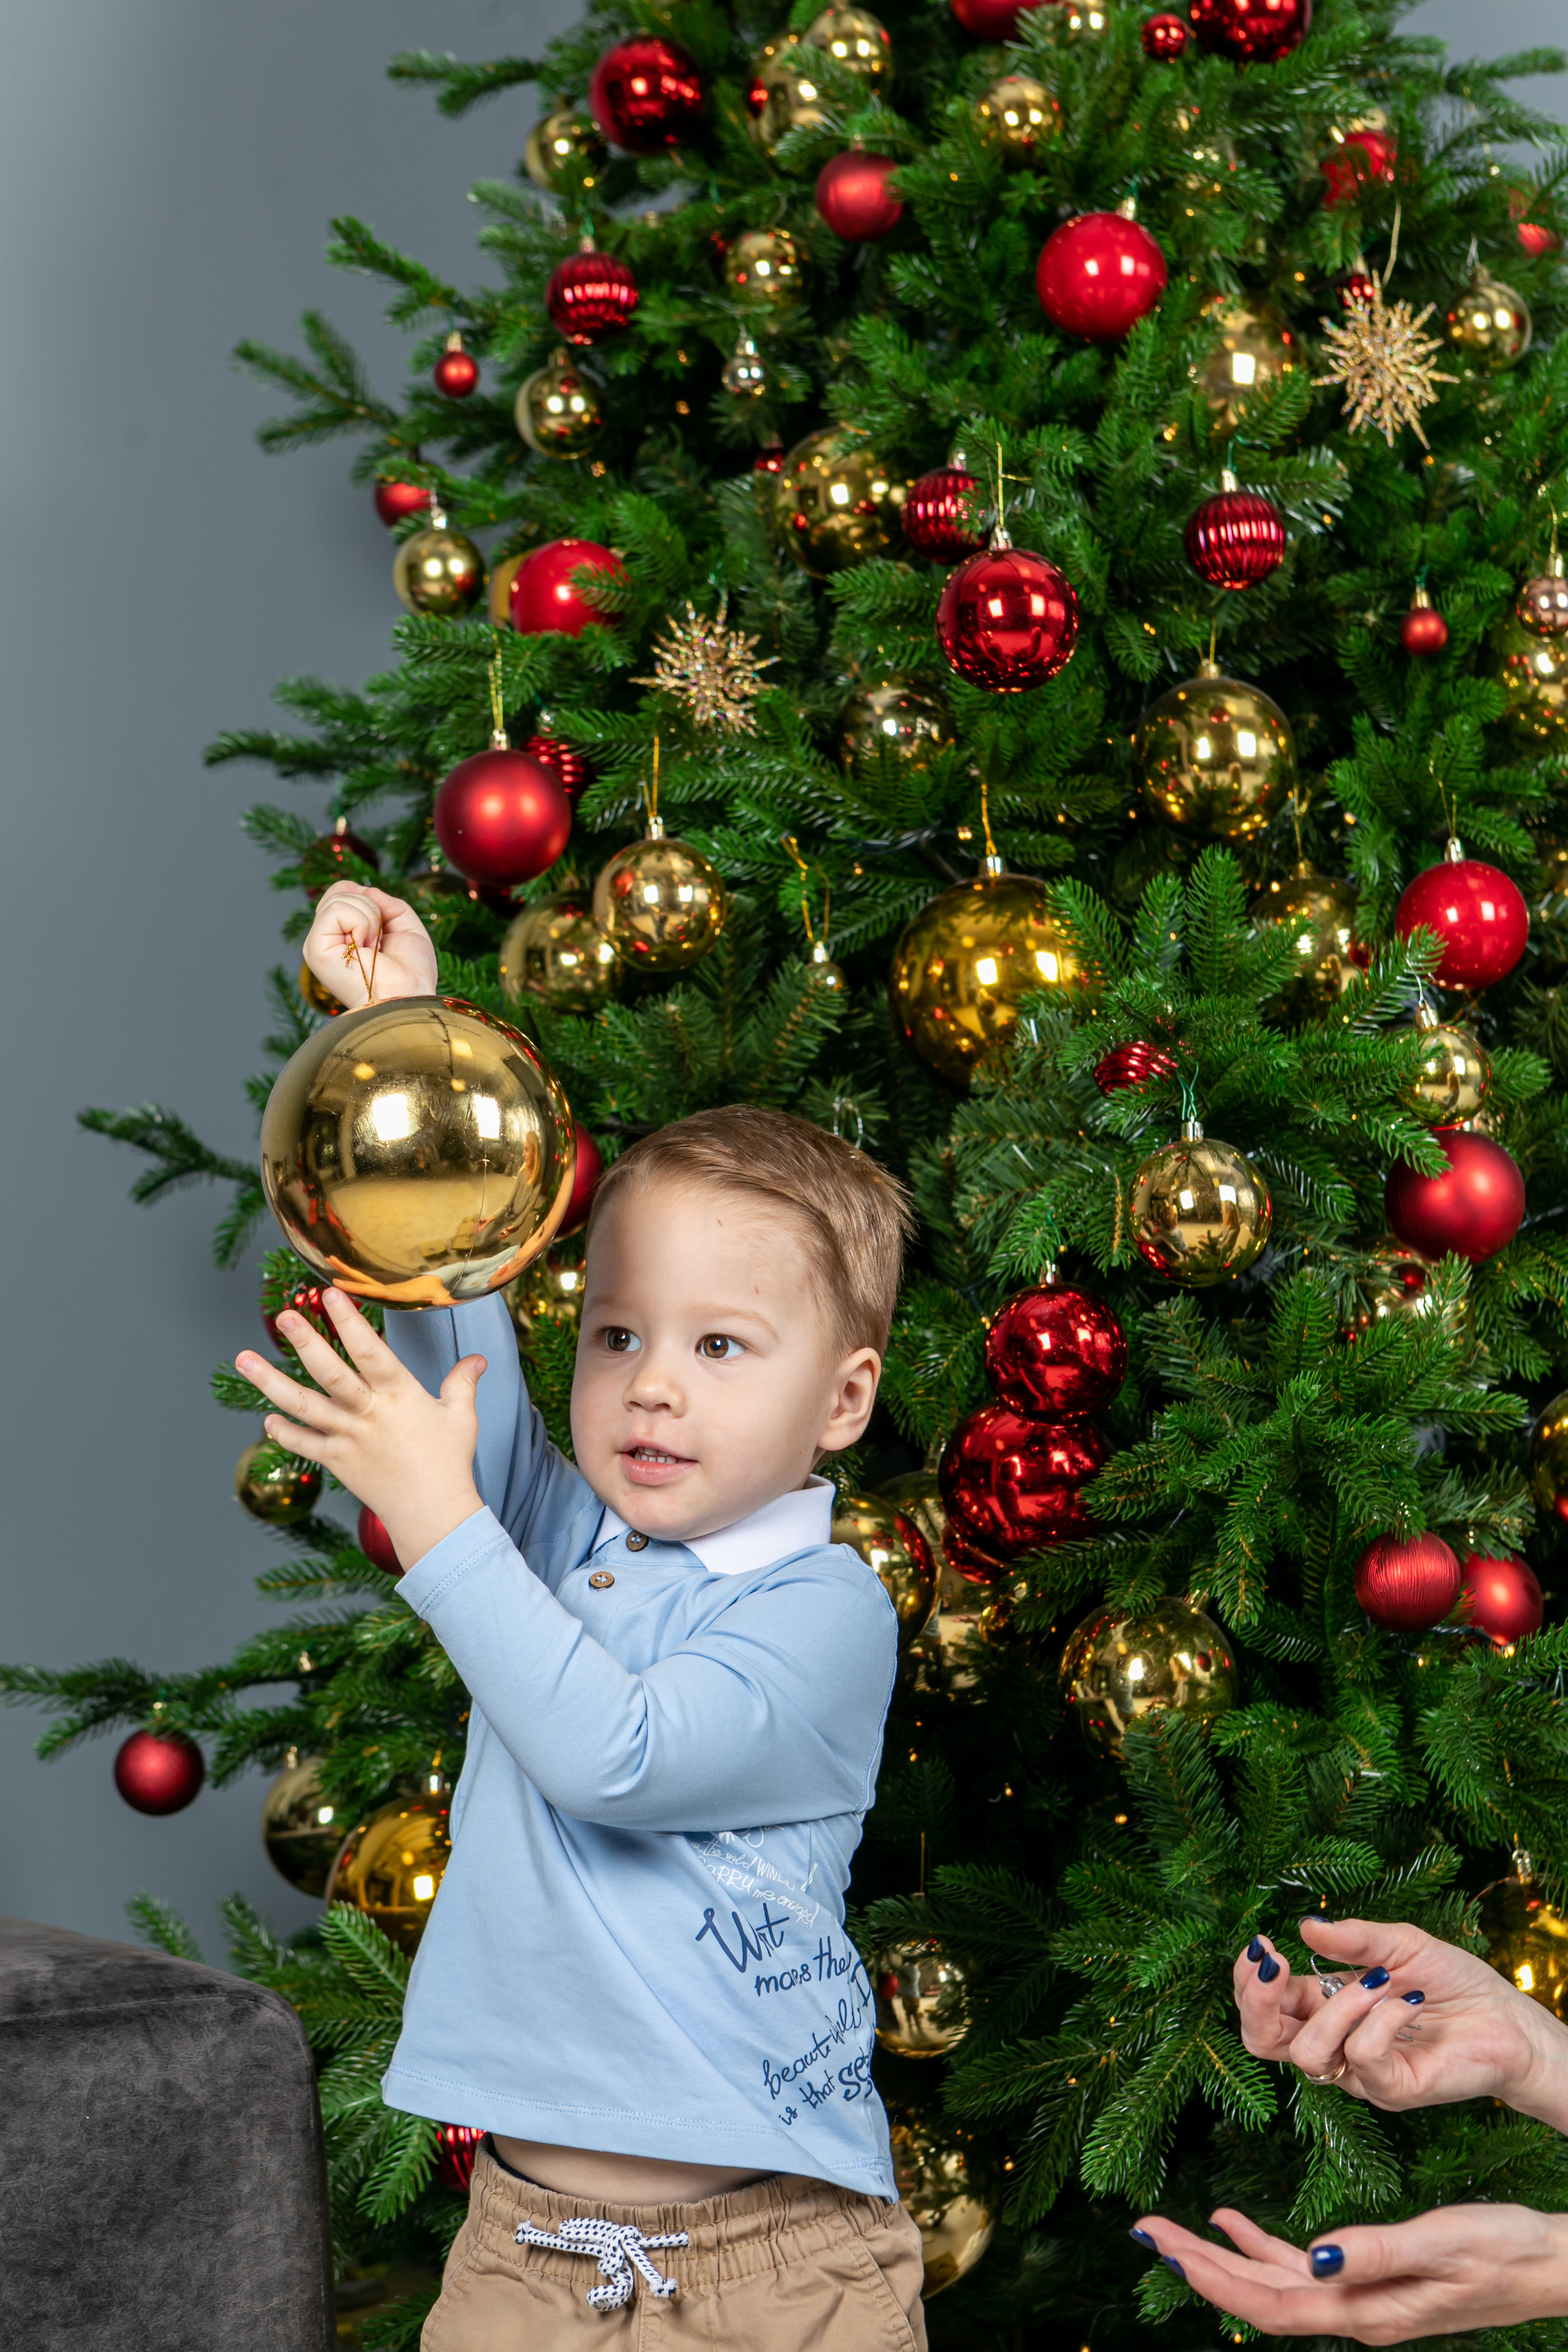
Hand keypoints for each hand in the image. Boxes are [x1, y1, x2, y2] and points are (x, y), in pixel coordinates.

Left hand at [236, 1289, 483, 1569]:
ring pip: (303, 1405)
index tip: (331, 1294)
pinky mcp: (336, 1461)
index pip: (371, 1350)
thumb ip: (463, 1382)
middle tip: (283, 1315)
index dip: (350, 1321)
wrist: (432, 1514)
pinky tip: (268, 1418)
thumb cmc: (449, 1463)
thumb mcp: (462, 1417)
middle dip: (306, 1341)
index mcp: (399, 1395)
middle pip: (330, 1373)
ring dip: (271, 1381)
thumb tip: (478, 1359)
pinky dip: (283, 1432)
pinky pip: (303, 1444)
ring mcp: (347, 1437)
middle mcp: (368, 1413)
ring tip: (244, 1359)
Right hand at [302, 883, 437, 1007]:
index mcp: (343, 935)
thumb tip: (364, 889)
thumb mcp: (406, 926)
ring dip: (369, 918)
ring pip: (338, 897)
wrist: (409, 998)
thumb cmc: (411, 973)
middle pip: (339, 890)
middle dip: (372, 908)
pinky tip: (365, 947)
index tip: (383, 927)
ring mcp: (318, 944)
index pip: (342, 891)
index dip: (367, 897)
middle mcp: (327, 939)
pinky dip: (361, 923)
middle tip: (379, 942)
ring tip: (373, 948)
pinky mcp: (315, 948)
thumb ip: (386, 902)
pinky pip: (336, 910)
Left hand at [1130, 2202, 1567, 2341]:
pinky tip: (1233, 2222)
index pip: (1270, 2303)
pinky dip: (1259, 2246)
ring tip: (1172, 2229)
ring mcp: (1359, 2297)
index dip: (1214, 2279)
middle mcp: (1353, 2312)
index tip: (1165, 2250)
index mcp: (1364, 2310)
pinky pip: (1297, 2269)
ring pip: (1270, 2282)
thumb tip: (1314, 2260)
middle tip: (1144, 2231)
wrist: (1548, 2265)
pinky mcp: (1369, 2277)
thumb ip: (1376, 2254)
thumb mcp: (1442, 2245)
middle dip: (1197, 2264)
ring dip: (1220, 2256)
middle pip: (1257, 2296)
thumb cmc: (1503, 2251)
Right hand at [1235, 1915, 1567, 2129]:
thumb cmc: (1454, 1982)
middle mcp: (1335, 2042)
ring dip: (1339, 2007)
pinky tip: (1408, 2001)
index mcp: (1324, 2007)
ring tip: (1379, 1982)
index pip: (1265, 2007)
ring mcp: (1360, 2072)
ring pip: (1310, 2052)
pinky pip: (1363, 2057)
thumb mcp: (1399, 1945)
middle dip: (1257, 2002)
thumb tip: (1305, 1927)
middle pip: (1263, 2041)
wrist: (1507, 2018)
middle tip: (1275, 1965)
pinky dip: (1381, 2020)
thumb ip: (1352, 1940)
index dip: (1250, 1981)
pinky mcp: (1392, 2089)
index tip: (1261, 1946)